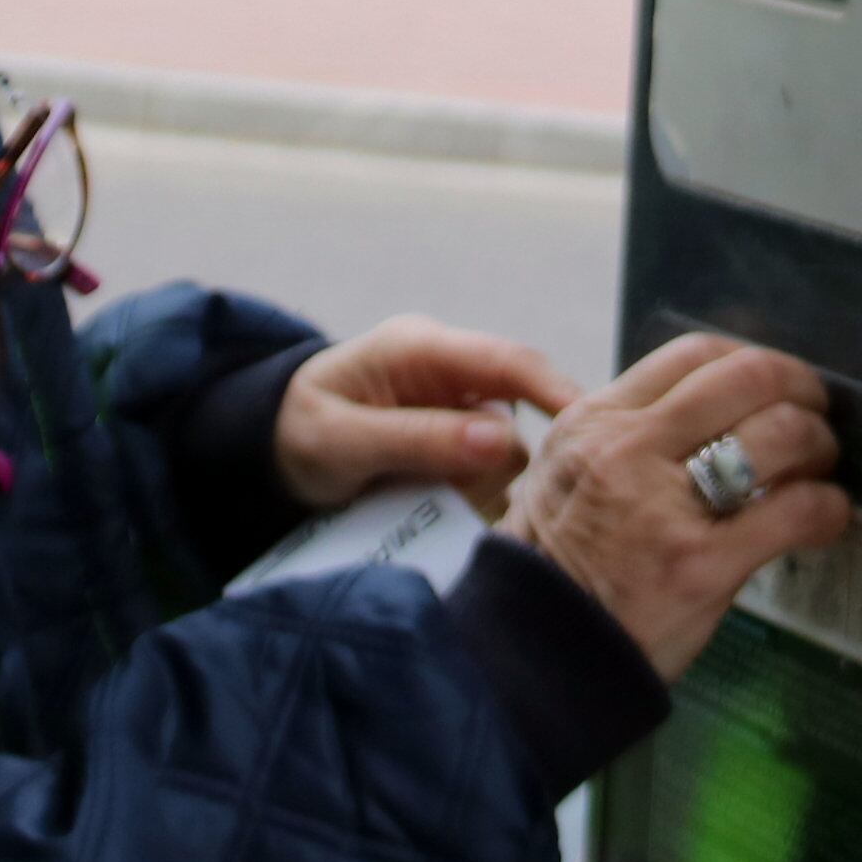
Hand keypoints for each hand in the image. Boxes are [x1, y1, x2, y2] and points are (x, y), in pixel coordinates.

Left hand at [271, 316, 582, 518]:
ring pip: (507, 454)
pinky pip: (488, 475)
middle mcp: (451, 374)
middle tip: (468, 500)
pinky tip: (438, 511)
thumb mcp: (340, 440)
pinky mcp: (456, 445)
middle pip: (518, 416)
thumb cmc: (294, 432)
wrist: (267, 447)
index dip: (556, 393)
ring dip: (477, 488)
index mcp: (421, 349)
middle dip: (500, 462)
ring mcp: (456, 410)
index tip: (595, 430)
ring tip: (424, 505)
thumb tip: (502, 443)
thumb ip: (417, 439)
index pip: (509, 362)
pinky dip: (471, 499)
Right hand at [501, 335, 848, 680]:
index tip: (776, 385)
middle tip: (816, 420)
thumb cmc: (554, 572)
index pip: (693, 355)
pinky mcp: (700, 564)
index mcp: (594, 422)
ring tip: (821, 470)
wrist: (532, 658)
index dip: (753, 362)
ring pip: (781, 433)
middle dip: (801, 391)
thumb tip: (709, 417)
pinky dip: (827, 508)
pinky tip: (826, 520)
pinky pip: (795, 511)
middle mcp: (626, 448)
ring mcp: (664, 505)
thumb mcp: (563, 477)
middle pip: (748, 378)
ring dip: (819, 446)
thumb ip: (625, 439)